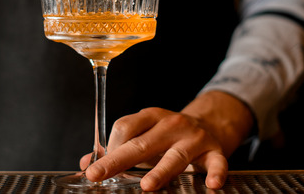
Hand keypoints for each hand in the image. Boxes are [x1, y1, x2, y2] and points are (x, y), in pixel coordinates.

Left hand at [83, 91, 253, 190]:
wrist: (210, 124)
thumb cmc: (168, 135)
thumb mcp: (144, 133)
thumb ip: (117, 147)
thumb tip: (86, 162)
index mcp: (150, 117)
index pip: (124, 127)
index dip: (110, 147)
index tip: (99, 166)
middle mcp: (171, 125)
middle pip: (141, 144)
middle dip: (118, 160)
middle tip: (99, 174)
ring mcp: (193, 138)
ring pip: (175, 156)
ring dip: (161, 170)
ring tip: (147, 185)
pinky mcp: (214, 151)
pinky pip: (217, 163)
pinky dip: (216, 173)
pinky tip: (212, 184)